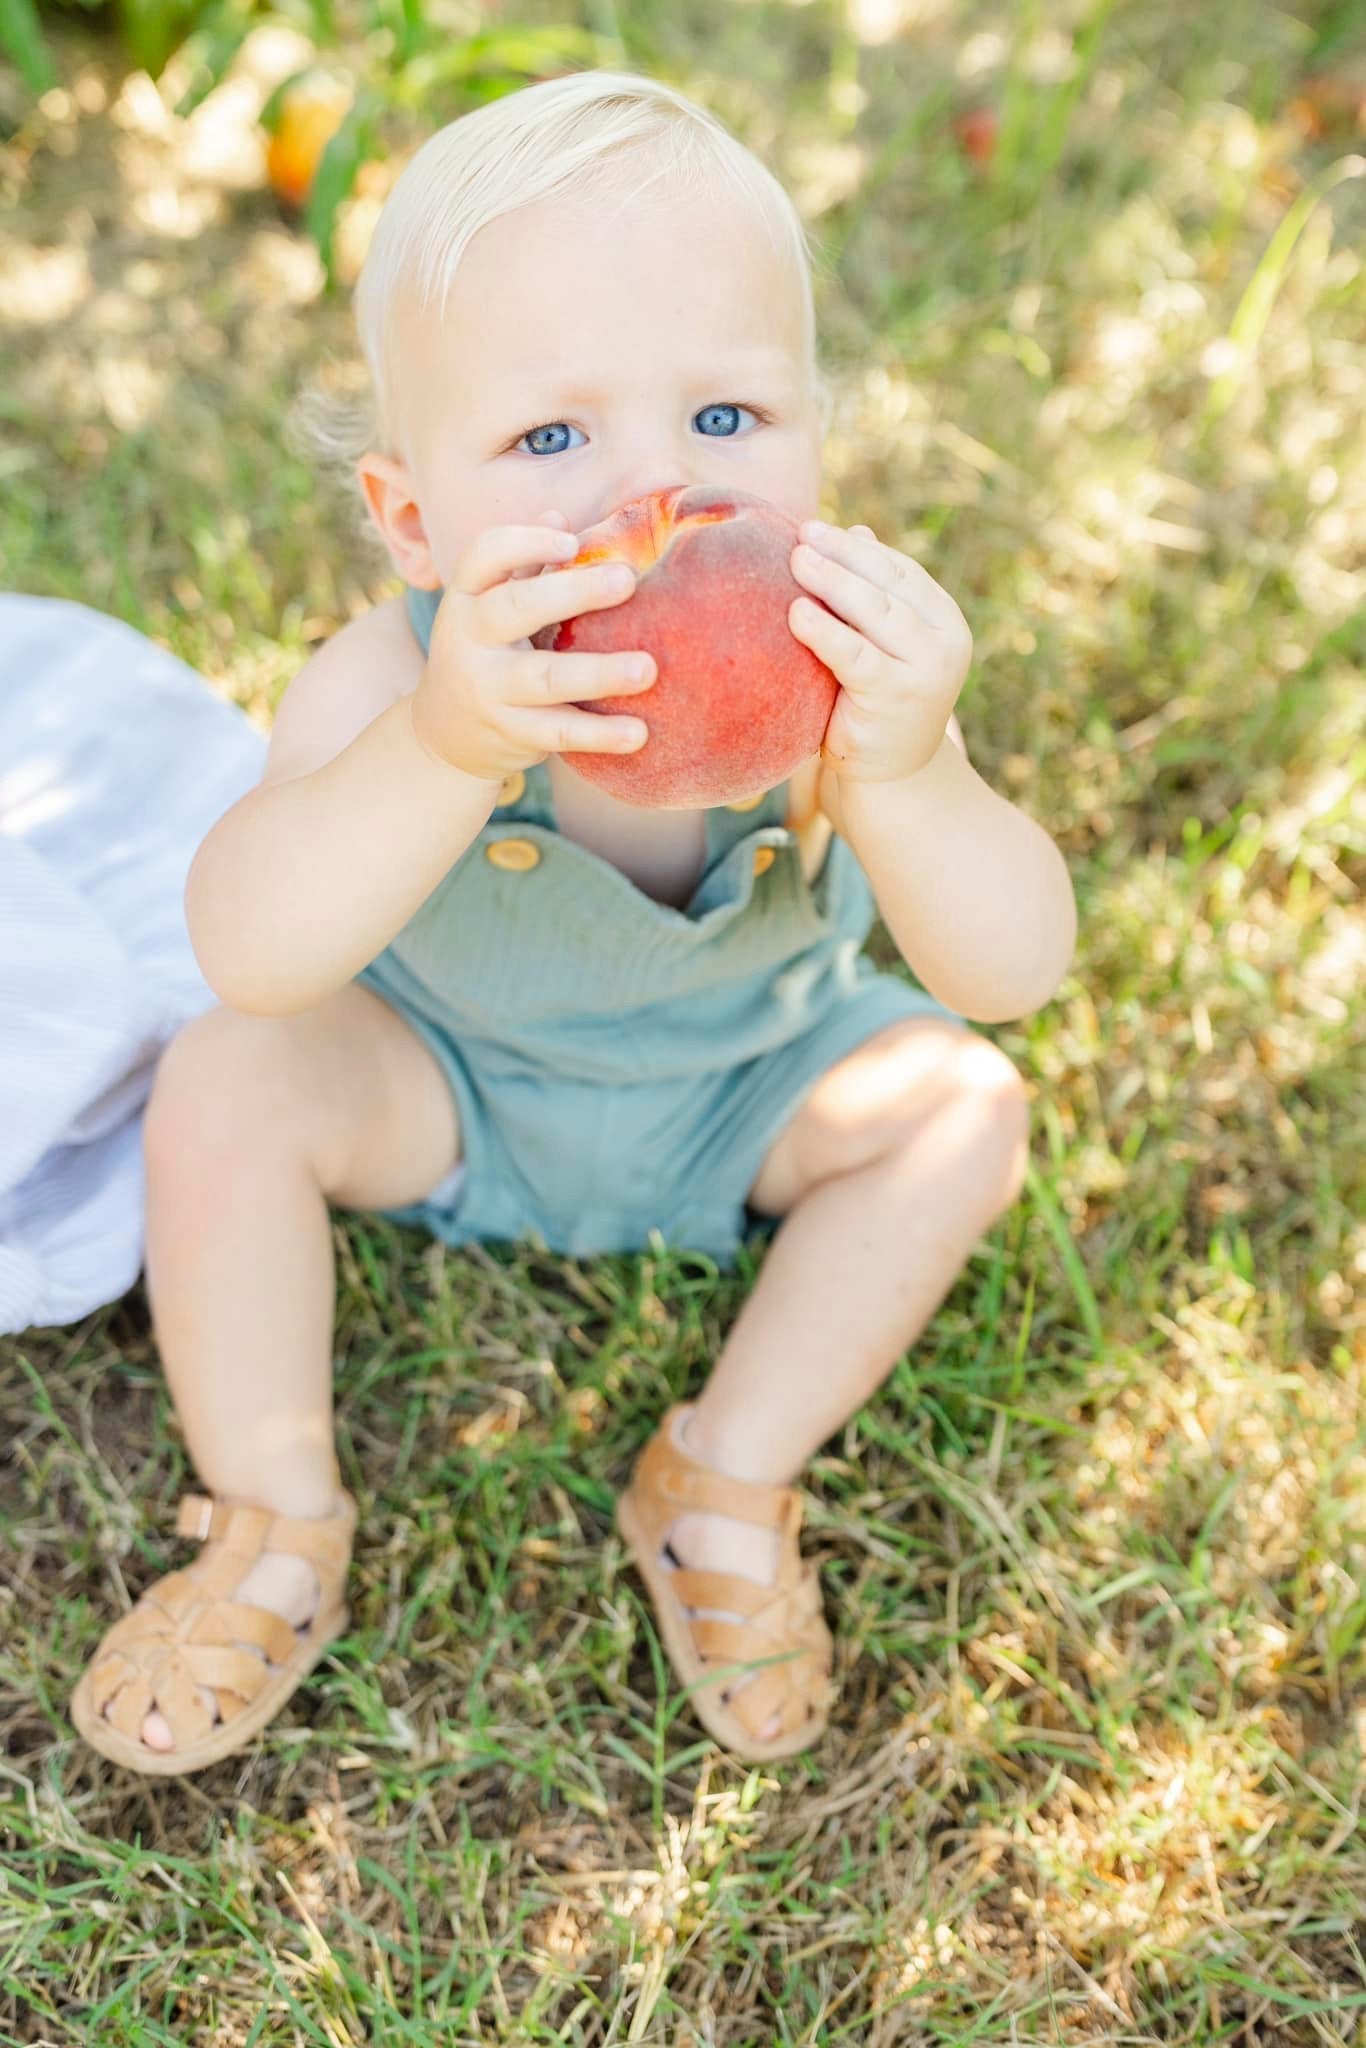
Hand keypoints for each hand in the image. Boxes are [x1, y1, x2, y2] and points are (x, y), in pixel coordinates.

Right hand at [410, 508, 655, 780]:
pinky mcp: (510, 734)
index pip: (484, 556)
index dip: (525, 543)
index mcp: (466, 597)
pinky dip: (599, 735)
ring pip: (543, 678)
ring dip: (597, 673)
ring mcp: (488, 690)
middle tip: (627, 580)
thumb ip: (523, 565)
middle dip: (571, 593)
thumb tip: (560, 517)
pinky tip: (639, 732)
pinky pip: (558, 733)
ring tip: (647, 669)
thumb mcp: (489, 606)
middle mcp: (469, 639)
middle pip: (516, 608)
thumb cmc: (486, 651)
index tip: (572, 541)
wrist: (443, 733)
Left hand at [788, 519, 971, 783]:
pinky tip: (796, 613)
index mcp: (944, 620)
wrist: (892, 777)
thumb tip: (856, 529)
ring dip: (833, 582)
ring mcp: (926, 669)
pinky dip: (825, 631)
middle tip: (801, 535)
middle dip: (842, 556)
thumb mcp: (881, 645)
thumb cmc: (876, 704)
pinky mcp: (897, 696)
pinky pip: (855, 656)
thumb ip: (874, 595)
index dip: (857, 548)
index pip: (899, 571)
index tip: (816, 530)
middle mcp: (944, 641)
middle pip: (888, 585)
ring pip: (876, 612)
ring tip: (796, 560)